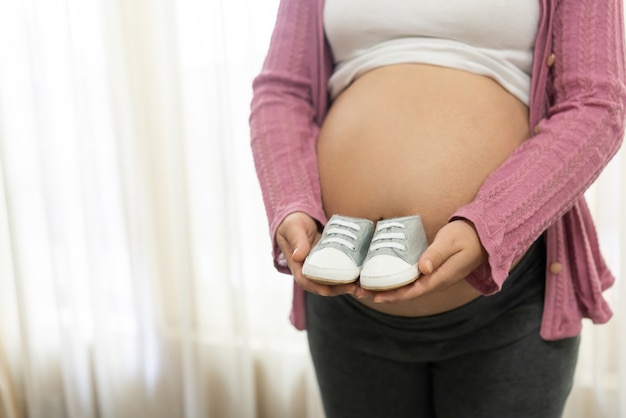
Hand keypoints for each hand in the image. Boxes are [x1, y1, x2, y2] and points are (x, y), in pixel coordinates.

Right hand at [276, 212, 358, 296]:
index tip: (326, 290)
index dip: (315, 287)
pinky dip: (352, 274)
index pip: (305, 281)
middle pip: (323, 285)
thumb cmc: (294, 224)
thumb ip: (297, 241)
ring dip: (348, 285)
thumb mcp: (293, 229)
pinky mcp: (333, 261)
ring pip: (335, 281)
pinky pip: (342, 270)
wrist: (302, 218)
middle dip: (338, 289)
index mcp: (298, 265)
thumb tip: (298, 257)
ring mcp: (323, 267)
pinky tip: (364, 274)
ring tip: (361, 286)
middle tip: (352, 288)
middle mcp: (311, 270)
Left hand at [356, 219, 486, 302]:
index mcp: (441, 277)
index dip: (394, 294)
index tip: (376, 296)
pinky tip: (386, 278)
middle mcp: (438, 281)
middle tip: (361, 292)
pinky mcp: (435, 272)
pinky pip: (414, 281)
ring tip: (367, 287)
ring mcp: (437, 278)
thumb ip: (436, 254)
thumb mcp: (450, 241)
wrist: (484, 236)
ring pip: (410, 288)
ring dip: (389, 289)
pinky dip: (398, 281)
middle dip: (385, 293)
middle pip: (408, 292)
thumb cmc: (467, 235)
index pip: (414, 291)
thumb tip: (422, 269)